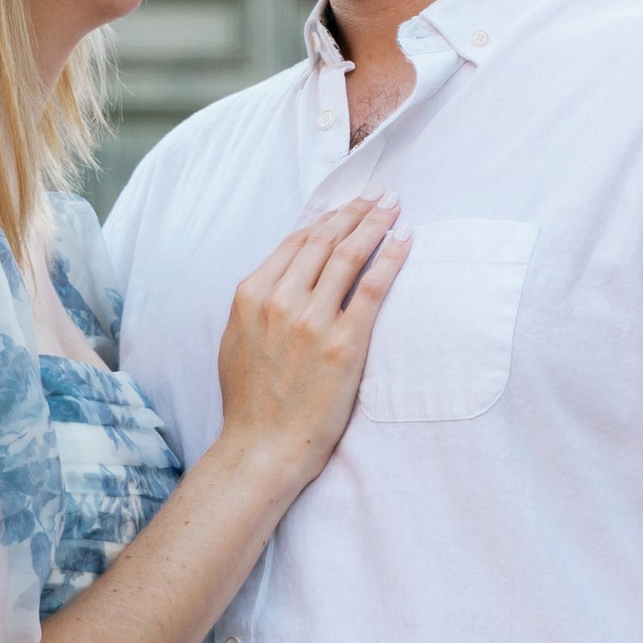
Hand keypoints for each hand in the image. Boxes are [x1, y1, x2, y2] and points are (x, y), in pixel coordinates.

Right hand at [214, 197, 410, 486]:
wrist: (262, 447)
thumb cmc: (251, 402)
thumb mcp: (236, 340)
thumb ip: (257, 304)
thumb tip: (282, 276)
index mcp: (251, 295)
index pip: (295, 241)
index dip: (326, 218)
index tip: (346, 207)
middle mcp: (279, 300)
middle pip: (324, 239)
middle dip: (355, 211)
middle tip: (378, 195)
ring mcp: (311, 320)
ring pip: (348, 255)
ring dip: (375, 223)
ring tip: (393, 207)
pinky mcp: (343, 343)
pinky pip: (372, 287)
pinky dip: (391, 257)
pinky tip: (405, 240)